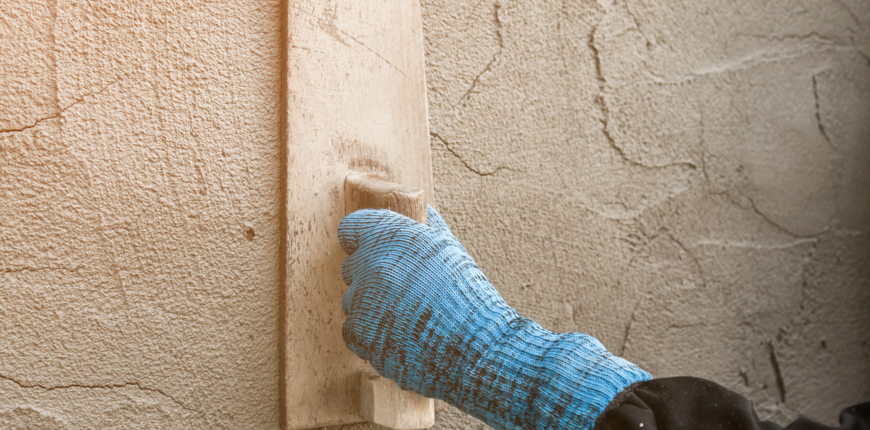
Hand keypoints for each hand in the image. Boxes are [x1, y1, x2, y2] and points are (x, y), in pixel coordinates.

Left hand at [338, 206, 650, 429]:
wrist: (495, 357)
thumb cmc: (485, 302)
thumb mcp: (461, 252)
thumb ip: (437, 231)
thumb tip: (428, 211)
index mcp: (391, 243)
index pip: (356, 225)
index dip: (371, 230)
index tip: (379, 234)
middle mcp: (371, 275)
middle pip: (355, 261)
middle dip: (377, 263)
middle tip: (408, 272)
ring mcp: (368, 313)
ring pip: (355, 297)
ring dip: (375, 296)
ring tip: (410, 303)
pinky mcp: (373, 345)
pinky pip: (361, 329)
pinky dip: (377, 325)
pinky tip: (406, 326)